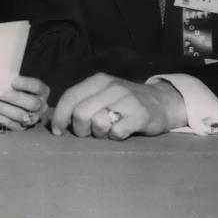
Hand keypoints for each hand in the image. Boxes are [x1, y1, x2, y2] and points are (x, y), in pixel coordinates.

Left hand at [0, 75, 49, 129]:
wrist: (20, 106)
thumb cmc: (16, 88)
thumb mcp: (19, 80)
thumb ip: (12, 76)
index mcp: (42, 91)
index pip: (37, 87)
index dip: (26, 84)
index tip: (13, 81)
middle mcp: (41, 106)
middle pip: (31, 104)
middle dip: (14, 98)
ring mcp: (33, 118)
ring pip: (19, 115)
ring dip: (1, 108)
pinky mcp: (22, 128)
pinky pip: (10, 124)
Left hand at [50, 72, 187, 138]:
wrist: (162, 102)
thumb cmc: (124, 102)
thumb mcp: (102, 94)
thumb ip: (82, 102)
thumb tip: (56, 121)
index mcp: (98, 80)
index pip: (70, 96)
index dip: (60, 115)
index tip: (57, 131)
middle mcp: (112, 87)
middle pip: (81, 113)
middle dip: (79, 129)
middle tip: (87, 133)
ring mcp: (127, 100)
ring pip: (98, 123)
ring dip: (99, 133)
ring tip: (107, 130)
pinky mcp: (140, 115)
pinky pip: (117, 132)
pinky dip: (115, 136)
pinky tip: (121, 131)